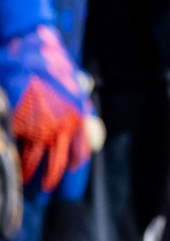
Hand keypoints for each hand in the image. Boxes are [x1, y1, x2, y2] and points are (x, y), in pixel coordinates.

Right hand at [0, 25, 92, 197]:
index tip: (68, 192)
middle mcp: (59, 123)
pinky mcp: (17, 121)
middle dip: (50, 184)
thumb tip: (84, 135)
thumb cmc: (54, 67)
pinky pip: (16, 149)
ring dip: (27, 178)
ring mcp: (35, 123)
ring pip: (31, 162)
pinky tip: (14, 171)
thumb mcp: (74, 89)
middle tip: (45, 195)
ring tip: (25, 188)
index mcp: (78, 116)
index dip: (73, 176)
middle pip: (55, 165)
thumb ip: (78, 112)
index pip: (79, 155)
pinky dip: (15, 163)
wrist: (31, 45)